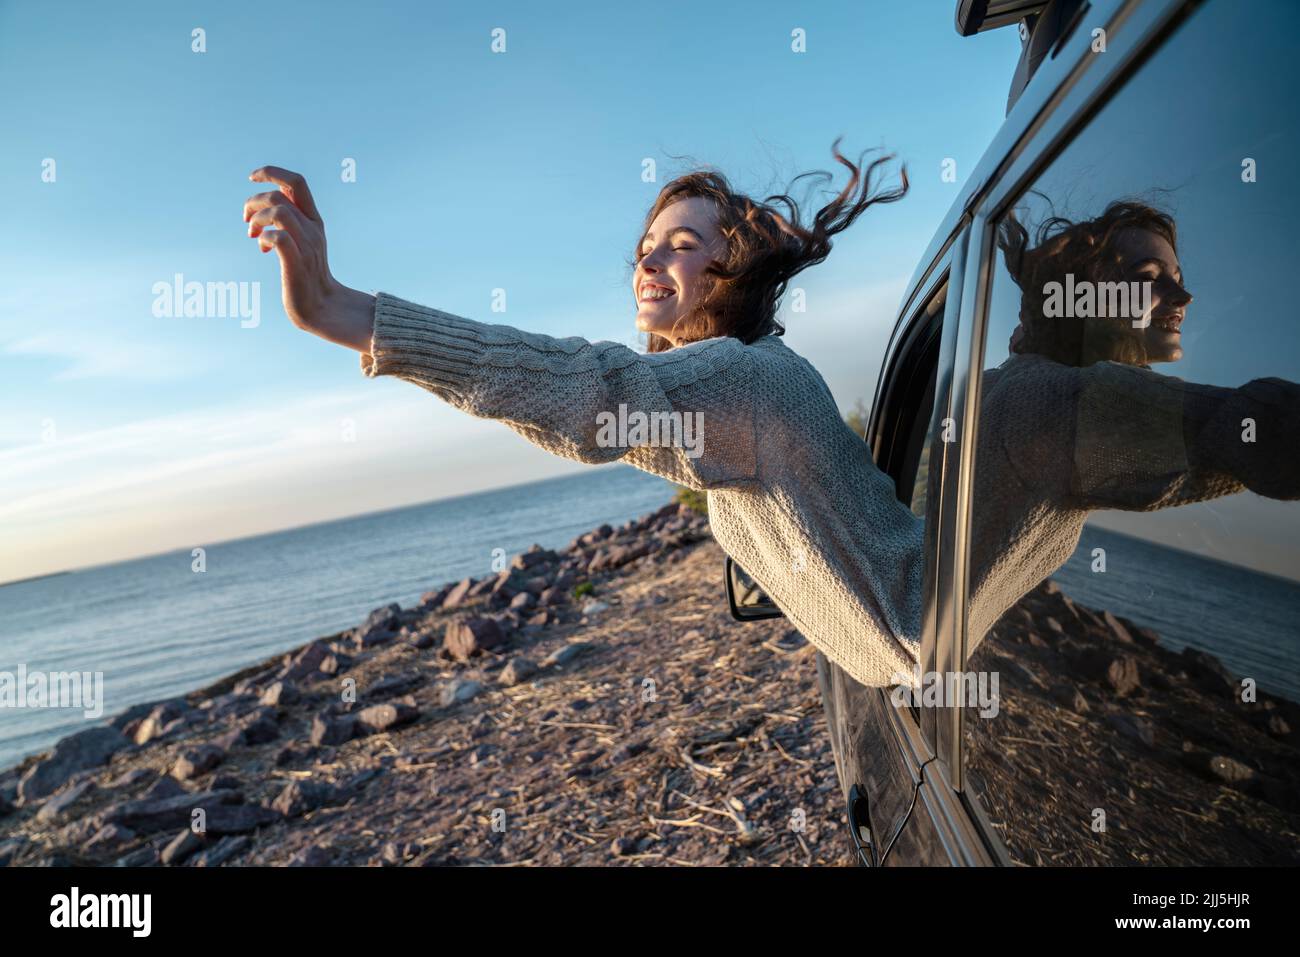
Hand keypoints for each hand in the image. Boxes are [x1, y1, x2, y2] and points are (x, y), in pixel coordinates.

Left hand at [244, 166, 374, 351]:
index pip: (296, 182)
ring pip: (279, 211)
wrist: (322, 308)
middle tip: (246, 220)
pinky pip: (279, 237)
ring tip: (253, 235)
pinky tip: (264, 248)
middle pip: (279, 195)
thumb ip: (288, 223)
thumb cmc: (306, 276)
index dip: (272, 172)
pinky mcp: (297, 262)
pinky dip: (265, 238)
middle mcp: (312, 229)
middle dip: (254, 201)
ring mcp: (306, 245)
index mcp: (314, 220)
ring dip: (258, 219)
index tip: (252, 177)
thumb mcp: (302, 243)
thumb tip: (262, 208)